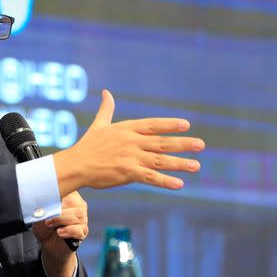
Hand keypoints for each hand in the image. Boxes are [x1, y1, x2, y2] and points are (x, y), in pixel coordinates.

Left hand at [32, 191, 87, 276]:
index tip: (48, 201)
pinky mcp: (83, 231)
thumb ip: (44, 205)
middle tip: (47, 219)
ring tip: (51, 225)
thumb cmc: (43, 225)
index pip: (69, 186)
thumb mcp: (39, 213)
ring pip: (78, 215)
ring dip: (61, 220)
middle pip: (73, 202)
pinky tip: (59, 232)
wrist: (47, 243)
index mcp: (68, 195)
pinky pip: (79, 229)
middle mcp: (77, 204)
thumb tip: (47, 201)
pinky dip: (68, 231)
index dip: (60, 192)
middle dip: (58, 210)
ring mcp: (82, 218)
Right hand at [54, 90, 204, 196]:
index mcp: (126, 129)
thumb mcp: (98, 125)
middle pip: (162, 142)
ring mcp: (130, 157)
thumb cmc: (87, 145)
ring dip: (179, 163)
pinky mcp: (127, 173)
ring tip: (196, 165)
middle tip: (201, 144)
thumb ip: (106, 109)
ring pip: (159, 160)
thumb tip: (106, 92)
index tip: (186, 124)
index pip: (153, 125)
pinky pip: (150, 177)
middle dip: (183, 143)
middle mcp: (131, 142)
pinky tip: (179, 184)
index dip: (170, 124)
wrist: (75, 165)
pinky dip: (165, 181)